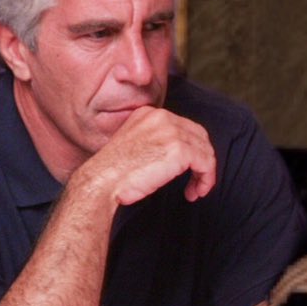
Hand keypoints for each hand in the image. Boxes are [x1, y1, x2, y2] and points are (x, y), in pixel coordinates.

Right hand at [77, 105, 216, 205]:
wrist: (100, 181)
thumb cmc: (113, 173)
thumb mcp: (135, 145)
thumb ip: (155, 141)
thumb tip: (180, 154)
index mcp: (149, 114)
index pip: (184, 127)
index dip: (192, 149)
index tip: (188, 169)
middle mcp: (162, 117)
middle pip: (199, 136)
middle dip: (203, 159)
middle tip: (197, 180)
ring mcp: (171, 131)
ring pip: (205, 151)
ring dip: (205, 173)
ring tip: (196, 190)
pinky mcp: (179, 149)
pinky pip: (206, 163)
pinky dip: (206, 179)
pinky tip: (195, 192)